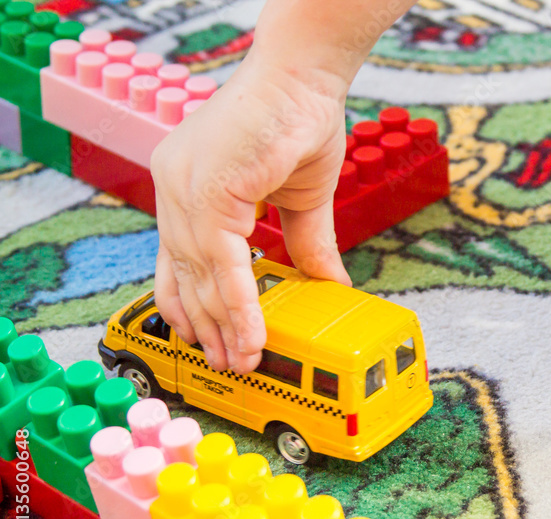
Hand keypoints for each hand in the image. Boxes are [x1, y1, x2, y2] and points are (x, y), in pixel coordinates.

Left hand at [151, 50, 351, 373]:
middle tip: (230, 364)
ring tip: (245, 361)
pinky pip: (222, 263)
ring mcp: (184, 187)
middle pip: (185, 273)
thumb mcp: (301, 198)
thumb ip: (304, 244)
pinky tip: (253, 335)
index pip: (178, 257)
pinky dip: (240, 303)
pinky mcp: (206, 189)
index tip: (208, 339)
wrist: (306, 76)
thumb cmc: (299, 120)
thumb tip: (330, 286)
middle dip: (208, 325)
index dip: (192, 303)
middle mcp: (175, 186)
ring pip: (201, 275)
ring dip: (225, 325)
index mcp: (187, 185)